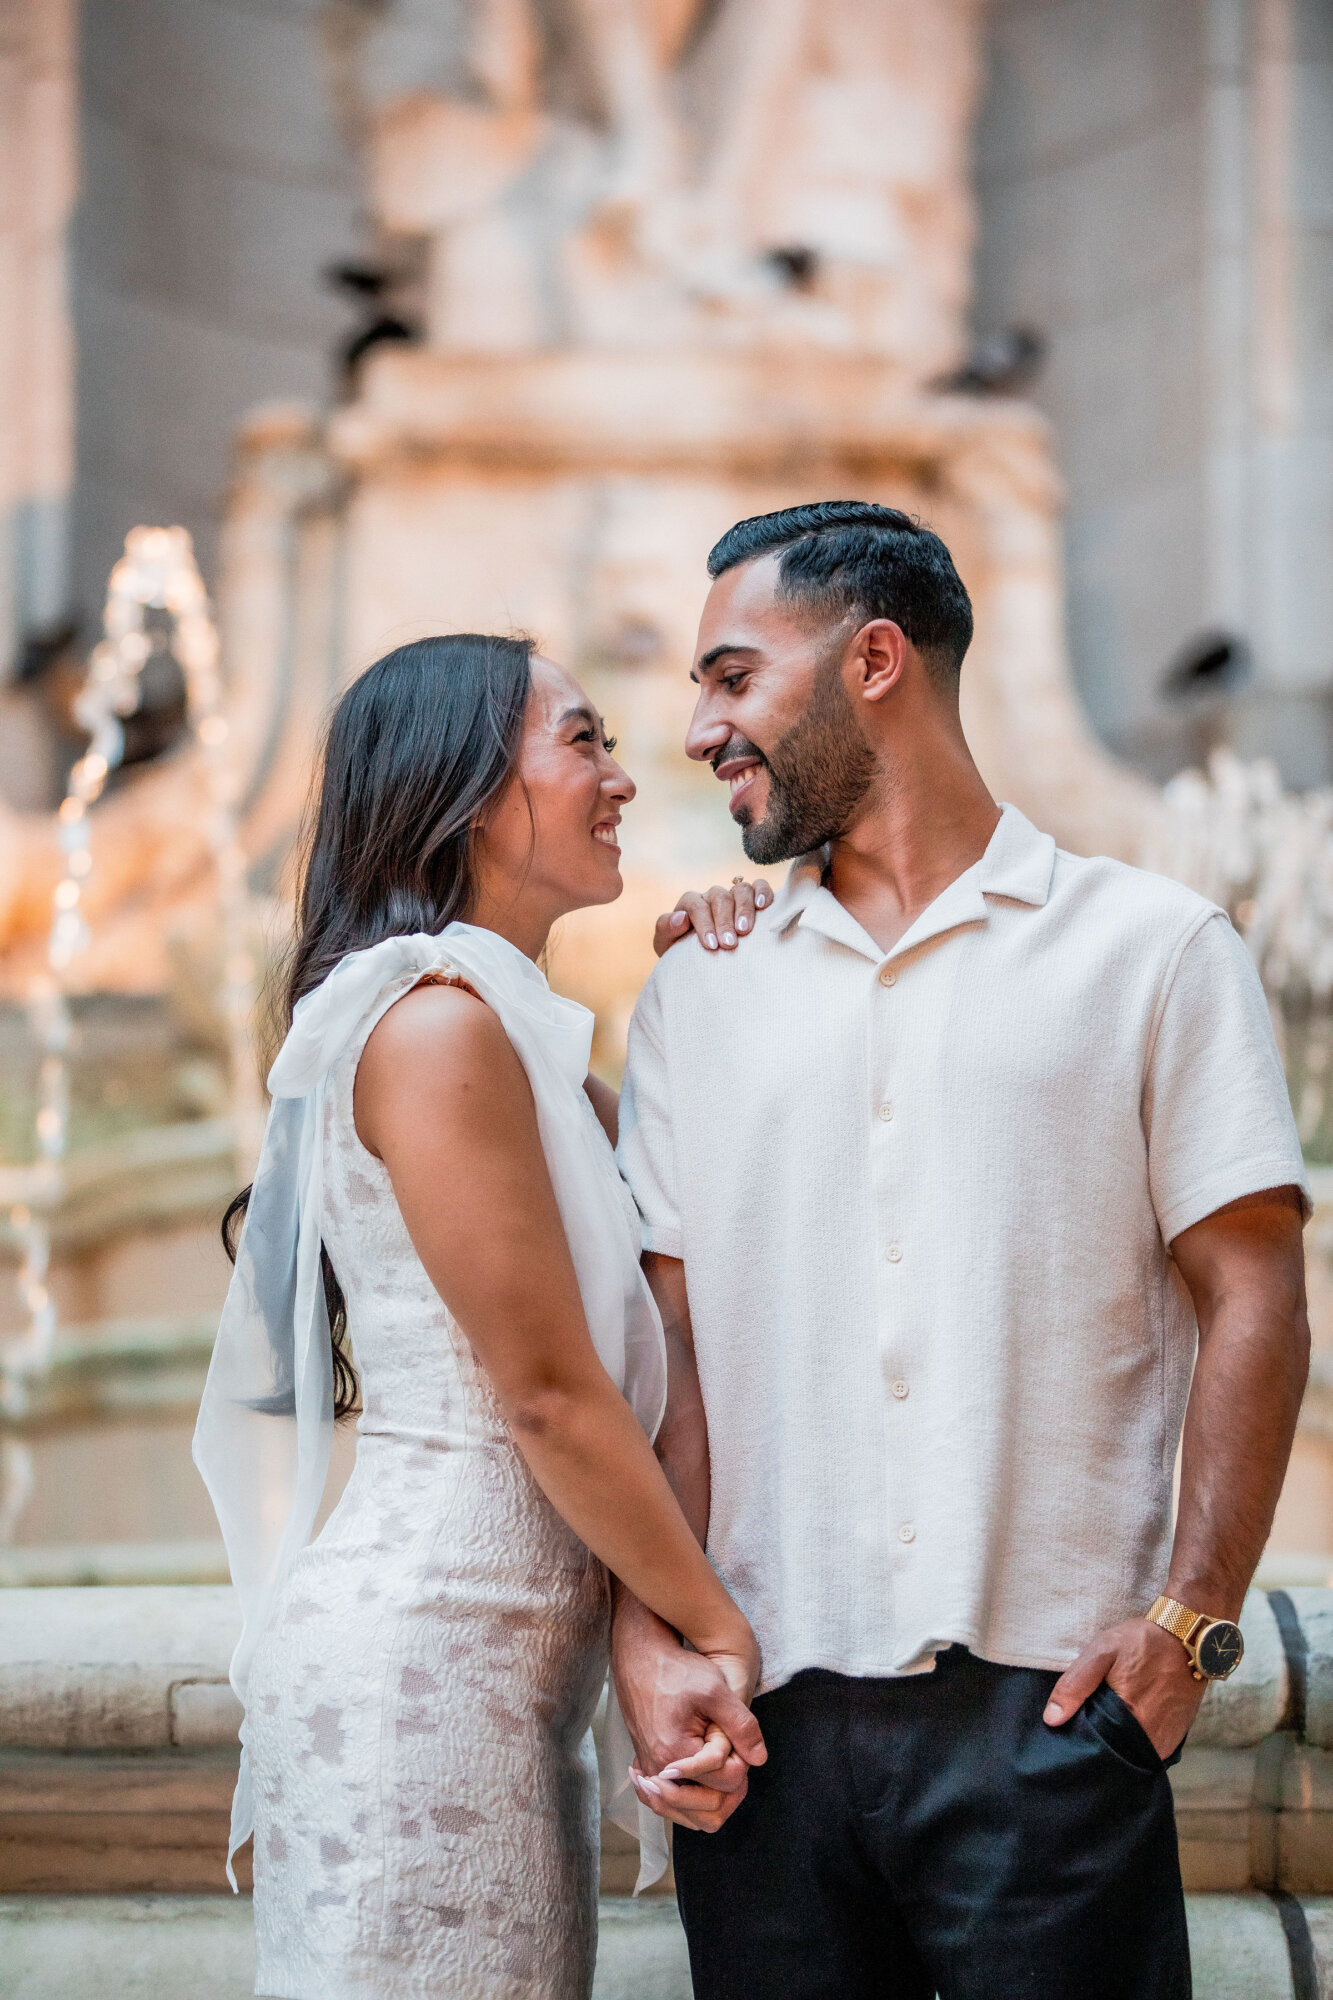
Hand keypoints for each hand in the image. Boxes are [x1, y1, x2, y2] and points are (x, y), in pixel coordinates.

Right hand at [612, 1597, 765, 1832]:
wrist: (642, 1657)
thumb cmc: (677, 1670)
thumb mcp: (716, 1690)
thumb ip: (741, 1727)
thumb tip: (759, 1759)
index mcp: (675, 1756)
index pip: (725, 1785)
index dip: (742, 1764)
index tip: (738, 1740)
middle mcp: (658, 1772)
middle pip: (708, 1811)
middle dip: (730, 1789)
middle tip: (736, 1757)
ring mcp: (649, 1772)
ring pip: (688, 1815)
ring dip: (711, 1801)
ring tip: (724, 1771)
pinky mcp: (646, 1766)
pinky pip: (669, 1805)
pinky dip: (689, 1802)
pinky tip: (702, 1783)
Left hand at [653, 879, 772, 956]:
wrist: (700, 962)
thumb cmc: (682, 954)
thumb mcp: (666, 945)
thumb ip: (666, 929)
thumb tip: (680, 917)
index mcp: (690, 904)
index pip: (696, 905)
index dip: (704, 924)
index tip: (712, 946)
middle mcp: (712, 896)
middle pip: (720, 897)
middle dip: (724, 920)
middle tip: (729, 943)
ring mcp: (733, 896)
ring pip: (741, 889)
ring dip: (744, 909)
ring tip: (745, 931)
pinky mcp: (753, 899)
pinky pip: (760, 886)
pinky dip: (763, 892)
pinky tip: (763, 906)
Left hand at [1043, 1617, 1207, 1758]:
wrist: (1187, 1638)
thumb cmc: (1141, 1643)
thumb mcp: (1102, 1652)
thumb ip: (1075, 1684)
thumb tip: (1052, 1719)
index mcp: (1128, 1718)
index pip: (1097, 1749)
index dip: (1082, 1744)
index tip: (1072, 1735)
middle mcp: (1150, 1737)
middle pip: (1116, 1755)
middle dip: (1101, 1748)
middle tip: (1090, 1729)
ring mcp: (1166, 1741)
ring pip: (1133, 1756)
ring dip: (1120, 1747)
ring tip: (1108, 1727)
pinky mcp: (1176, 1739)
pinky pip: (1150, 1752)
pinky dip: (1137, 1744)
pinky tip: (1127, 1727)